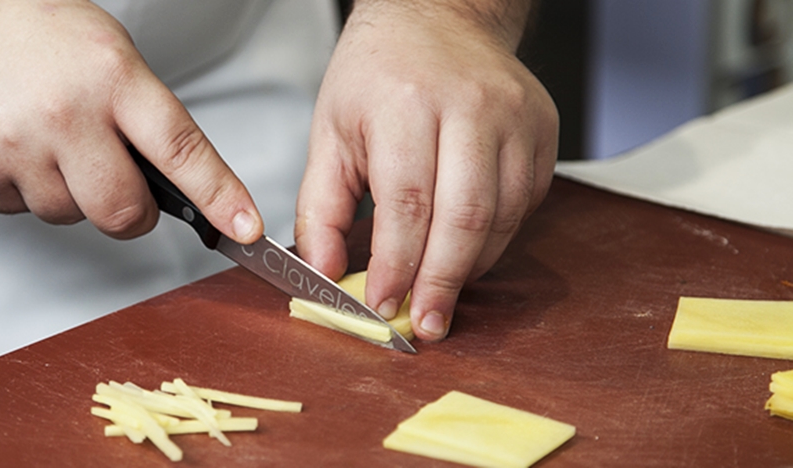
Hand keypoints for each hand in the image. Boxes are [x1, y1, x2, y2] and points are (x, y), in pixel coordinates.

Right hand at [0, 0, 261, 241]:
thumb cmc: (33, 29)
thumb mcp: (108, 52)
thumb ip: (142, 114)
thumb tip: (178, 184)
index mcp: (111, 77)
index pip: (180, 149)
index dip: (219, 196)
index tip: (245, 230)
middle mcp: (65, 115)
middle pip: (122, 212)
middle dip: (132, 213)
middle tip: (122, 185)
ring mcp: (15, 148)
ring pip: (69, 216)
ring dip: (70, 194)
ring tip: (48, 140)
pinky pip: (20, 211)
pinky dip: (25, 189)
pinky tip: (13, 144)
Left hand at [295, 0, 557, 340]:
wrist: (438, 16)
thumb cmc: (377, 73)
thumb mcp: (329, 132)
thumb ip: (320, 207)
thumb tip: (324, 272)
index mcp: (405, 105)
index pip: (406, 205)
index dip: (397, 266)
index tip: (382, 305)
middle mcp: (469, 108)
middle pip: (463, 219)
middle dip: (442, 284)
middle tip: (425, 324)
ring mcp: (514, 118)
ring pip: (502, 218)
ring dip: (469, 268)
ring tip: (440, 294)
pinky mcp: (541, 129)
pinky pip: (526, 203)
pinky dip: (496, 240)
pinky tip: (466, 252)